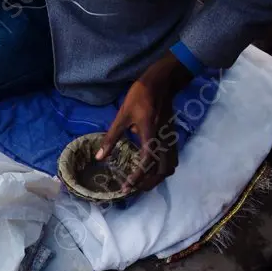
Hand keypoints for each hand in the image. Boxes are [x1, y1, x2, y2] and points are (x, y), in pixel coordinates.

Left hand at [96, 52, 193, 192]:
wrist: (162, 83)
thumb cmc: (140, 97)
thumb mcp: (122, 116)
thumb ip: (111, 138)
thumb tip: (100, 157)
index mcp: (151, 134)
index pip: (147, 162)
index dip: (138, 177)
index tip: (127, 187)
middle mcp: (164, 140)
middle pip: (164, 171)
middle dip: (149, 183)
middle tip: (133, 188)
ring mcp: (170, 139)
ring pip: (170, 166)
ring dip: (158, 178)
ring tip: (142, 182)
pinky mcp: (172, 137)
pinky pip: (171, 159)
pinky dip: (163, 169)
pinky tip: (151, 170)